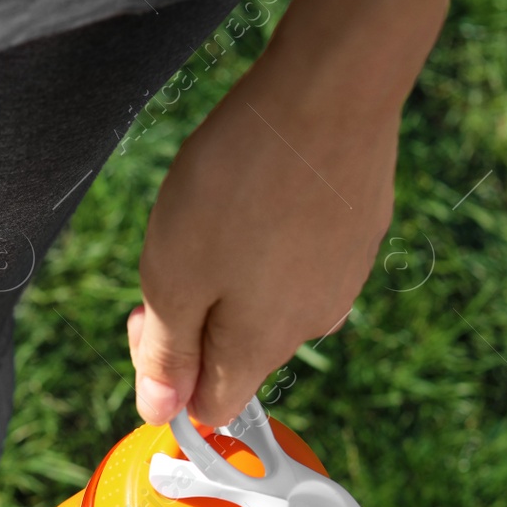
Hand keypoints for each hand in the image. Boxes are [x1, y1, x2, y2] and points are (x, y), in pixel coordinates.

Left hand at [127, 71, 397, 427]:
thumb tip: (161, 413)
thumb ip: (168, 353)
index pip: (212, 408)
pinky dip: (270, 238)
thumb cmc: (238, 185)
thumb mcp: (171, 278)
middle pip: (238, 354)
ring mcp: (344, 276)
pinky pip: (300, 258)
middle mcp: (314, 323)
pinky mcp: (358, 231)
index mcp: (263, 347)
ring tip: (219, 211)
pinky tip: (260, 190)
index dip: (168, 378)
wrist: (328, 93)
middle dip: (195, 318)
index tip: (147, 316)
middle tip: (174, 250)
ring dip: (231, 275)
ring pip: (268, 302)